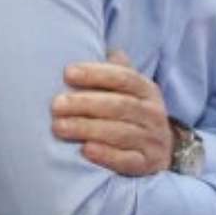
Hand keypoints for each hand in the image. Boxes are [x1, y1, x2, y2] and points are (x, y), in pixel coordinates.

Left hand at [51, 51, 172, 175]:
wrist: (160, 153)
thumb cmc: (133, 116)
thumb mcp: (131, 92)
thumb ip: (118, 72)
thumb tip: (110, 49)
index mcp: (147, 90)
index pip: (123, 77)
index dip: (96, 74)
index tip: (67, 73)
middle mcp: (153, 113)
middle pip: (119, 105)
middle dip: (85, 103)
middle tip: (55, 105)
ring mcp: (152, 140)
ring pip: (120, 132)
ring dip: (87, 129)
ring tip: (59, 127)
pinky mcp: (147, 164)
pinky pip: (127, 160)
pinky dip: (106, 156)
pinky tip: (85, 151)